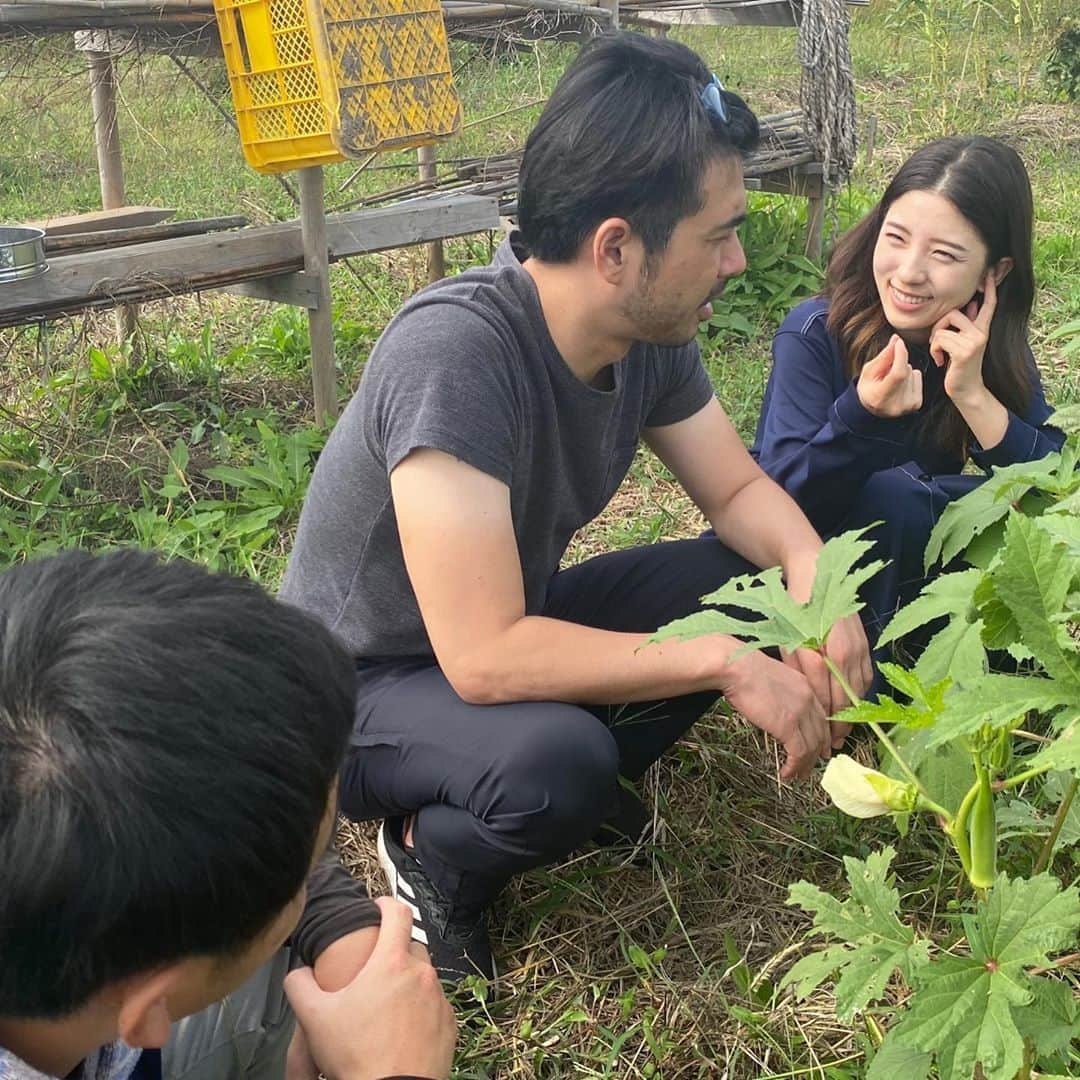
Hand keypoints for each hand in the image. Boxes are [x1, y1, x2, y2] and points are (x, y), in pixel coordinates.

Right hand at [285, 897, 455, 1079]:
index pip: (398, 912)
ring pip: (424, 976)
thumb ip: (300, 986)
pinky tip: (402, 1026)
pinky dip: (421, 1007)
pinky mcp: (449, 1023)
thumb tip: (297, 973)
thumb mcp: (314, 1018)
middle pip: (411, 945)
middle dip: (395, 950)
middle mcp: (421, 974)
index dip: (386, 903)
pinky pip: (436, 1004)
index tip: (378, 908)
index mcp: (391, 962)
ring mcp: (439, 998)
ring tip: (386, 1004)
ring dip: (408, 981)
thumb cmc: (356, 1056)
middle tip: (375, 969)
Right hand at [719, 650, 830, 780]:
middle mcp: (809, 700)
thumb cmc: (744, 669)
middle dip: (817, 754)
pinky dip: (795, 767)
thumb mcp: (772, 678)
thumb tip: (777, 709)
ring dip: (805, 765)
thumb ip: (782, 693)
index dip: (822, 736)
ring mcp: (801, 714)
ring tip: (797, 776)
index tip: (819, 749)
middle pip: (821, 734)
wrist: (737, 668)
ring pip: (812, 747)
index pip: (822, 717)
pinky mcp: (789, 727)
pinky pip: (799, 754)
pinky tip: (787, 773)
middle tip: (810, 767)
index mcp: (806, 686)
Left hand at [784, 617, 873, 747]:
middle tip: (832, 746)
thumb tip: (811, 698)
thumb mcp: (790, 640)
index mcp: (832, 655)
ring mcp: (861, 648)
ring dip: (852, 713)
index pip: (833, 699)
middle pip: (849, 699)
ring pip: (860, 690)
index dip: (828, 724)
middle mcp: (851, 654)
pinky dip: (858, 694)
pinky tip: (851, 706)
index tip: (822, 742)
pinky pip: (865, 676)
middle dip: (842, 725)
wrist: (816, 575)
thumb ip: (801, 670)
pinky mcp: (865, 644)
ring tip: (842, 732)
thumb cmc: (796, 609)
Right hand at [857, 334, 921, 417]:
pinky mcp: (917, 404)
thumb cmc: (868, 388)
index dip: (900, 355)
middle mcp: (897, 405)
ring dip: (903, 370)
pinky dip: (910, 377)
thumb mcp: (869, 371)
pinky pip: (918, 377)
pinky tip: (900, 385)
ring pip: (912, 372)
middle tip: (885, 371)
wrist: (872, 411)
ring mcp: (908, 406)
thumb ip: (884, 356)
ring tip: (891, 380)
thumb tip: (897, 339)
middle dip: (897, 362)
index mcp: (881, 397)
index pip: (898, 374)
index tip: (898, 342)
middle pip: (905, 371)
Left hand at [931, 271, 995, 404]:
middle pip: (954, 312)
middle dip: (938, 327)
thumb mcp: (962, 343)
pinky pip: (940, 339)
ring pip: (944, 326)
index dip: (990, 287)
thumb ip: (966, 324)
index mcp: (982, 329)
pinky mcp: (965, 351)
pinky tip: (940, 361)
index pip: (988, 304)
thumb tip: (970, 304)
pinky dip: (934, 350)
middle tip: (936, 344)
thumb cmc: (959, 367)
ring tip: (939, 354)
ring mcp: (975, 341)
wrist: (965, 390)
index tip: (991, 272)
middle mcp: (981, 332)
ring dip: (934, 341)